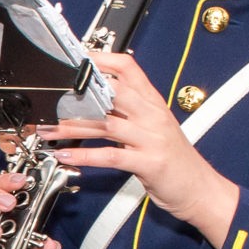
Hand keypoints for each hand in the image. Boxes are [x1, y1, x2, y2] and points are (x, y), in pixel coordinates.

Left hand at [30, 50, 242, 246]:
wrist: (200, 189)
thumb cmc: (173, 160)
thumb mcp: (153, 127)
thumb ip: (128, 111)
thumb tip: (95, 100)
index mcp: (152, 102)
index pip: (127, 67)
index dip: (99, 60)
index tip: (73, 59)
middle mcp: (152, 115)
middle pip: (113, 91)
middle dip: (78, 94)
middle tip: (49, 96)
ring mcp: (152, 138)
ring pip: (106, 123)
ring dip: (72, 126)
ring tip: (48, 129)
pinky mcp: (149, 163)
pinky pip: (112, 156)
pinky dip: (85, 156)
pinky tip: (67, 156)